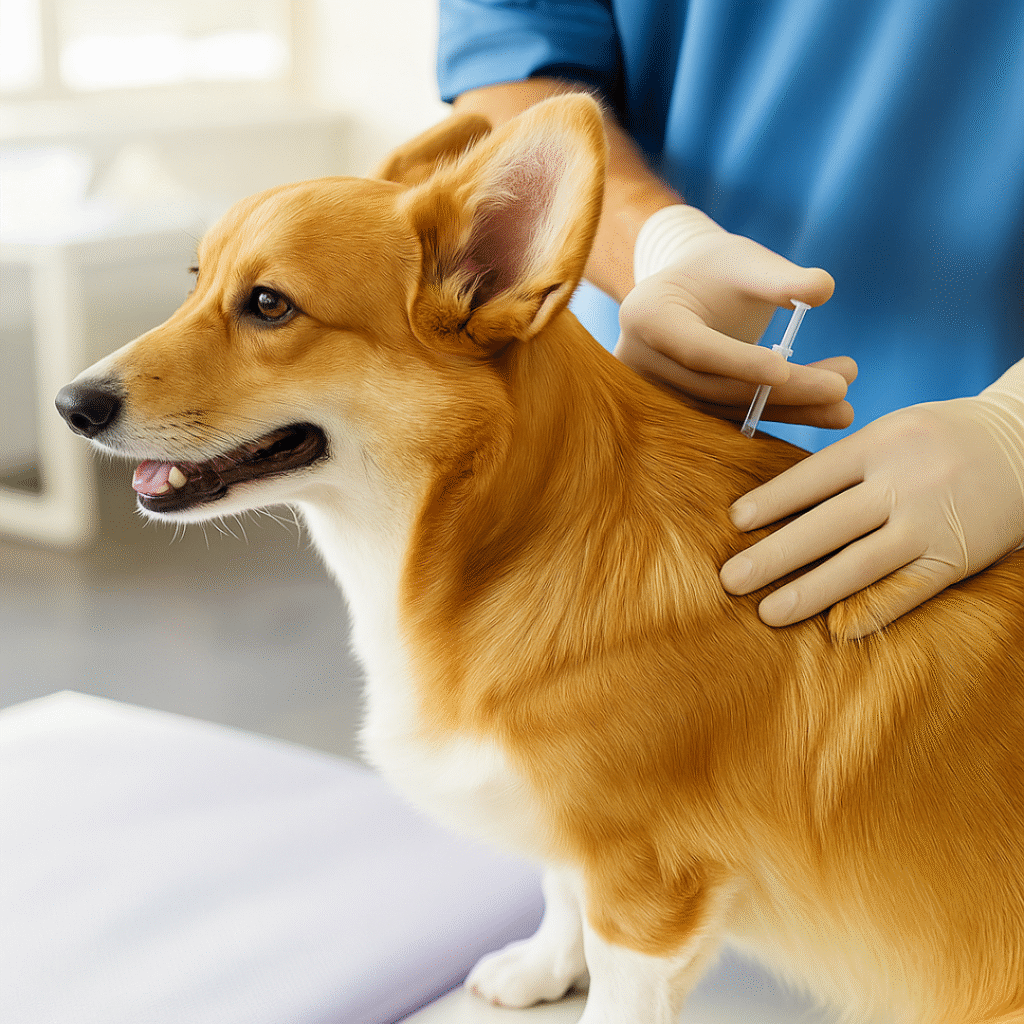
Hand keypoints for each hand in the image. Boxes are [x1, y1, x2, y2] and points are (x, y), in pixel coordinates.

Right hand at [616, 205, 856, 426]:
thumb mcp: (745, 261)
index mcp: (647, 317)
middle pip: (716, 387)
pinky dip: (781, 416)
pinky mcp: (680, 411)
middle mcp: (642, 363)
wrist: (687, 292)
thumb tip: (824, 287)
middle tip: (841, 387)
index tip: (785, 369)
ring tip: (845, 403)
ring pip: (728, 410)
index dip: (739, 362)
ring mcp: (657, 393)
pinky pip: (733, 418)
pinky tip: (826, 413)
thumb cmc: (716, 268)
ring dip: (790, 410)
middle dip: (781, 392)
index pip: (696, 349)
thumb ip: (780, 277)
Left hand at [720, 392, 1023, 638]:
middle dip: (774, 555)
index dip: (772, 501)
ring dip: (810, 592)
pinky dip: (872, 612)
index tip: (734, 524)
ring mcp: (931, 522)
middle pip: (827, 524)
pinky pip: (908, 591)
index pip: (813, 475)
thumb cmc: (940, 440)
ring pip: (860, 564)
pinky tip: (836, 632)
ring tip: (767, 612)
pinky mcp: (956, 558)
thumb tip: (778, 504)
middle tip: (729, 580)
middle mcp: (903, 482)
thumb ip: (845, 464)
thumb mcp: (894, 431)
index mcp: (880, 443)